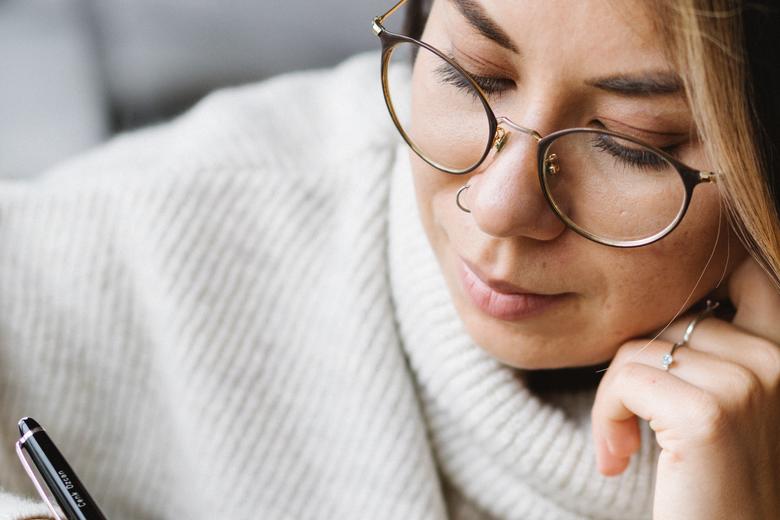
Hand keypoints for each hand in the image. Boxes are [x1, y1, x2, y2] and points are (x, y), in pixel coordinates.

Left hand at [591, 257, 779, 519]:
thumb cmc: (719, 478)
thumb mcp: (726, 403)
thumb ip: (710, 350)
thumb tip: (656, 293)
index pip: (743, 274)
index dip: (691, 289)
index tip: (659, 351)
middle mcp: (777, 360)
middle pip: (669, 317)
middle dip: (636, 367)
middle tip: (630, 421)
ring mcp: (746, 383)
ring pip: (638, 348)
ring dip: (615, 398)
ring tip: (625, 443)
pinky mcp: (706, 414)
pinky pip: (625, 380)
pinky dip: (605, 415)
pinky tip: (618, 455)